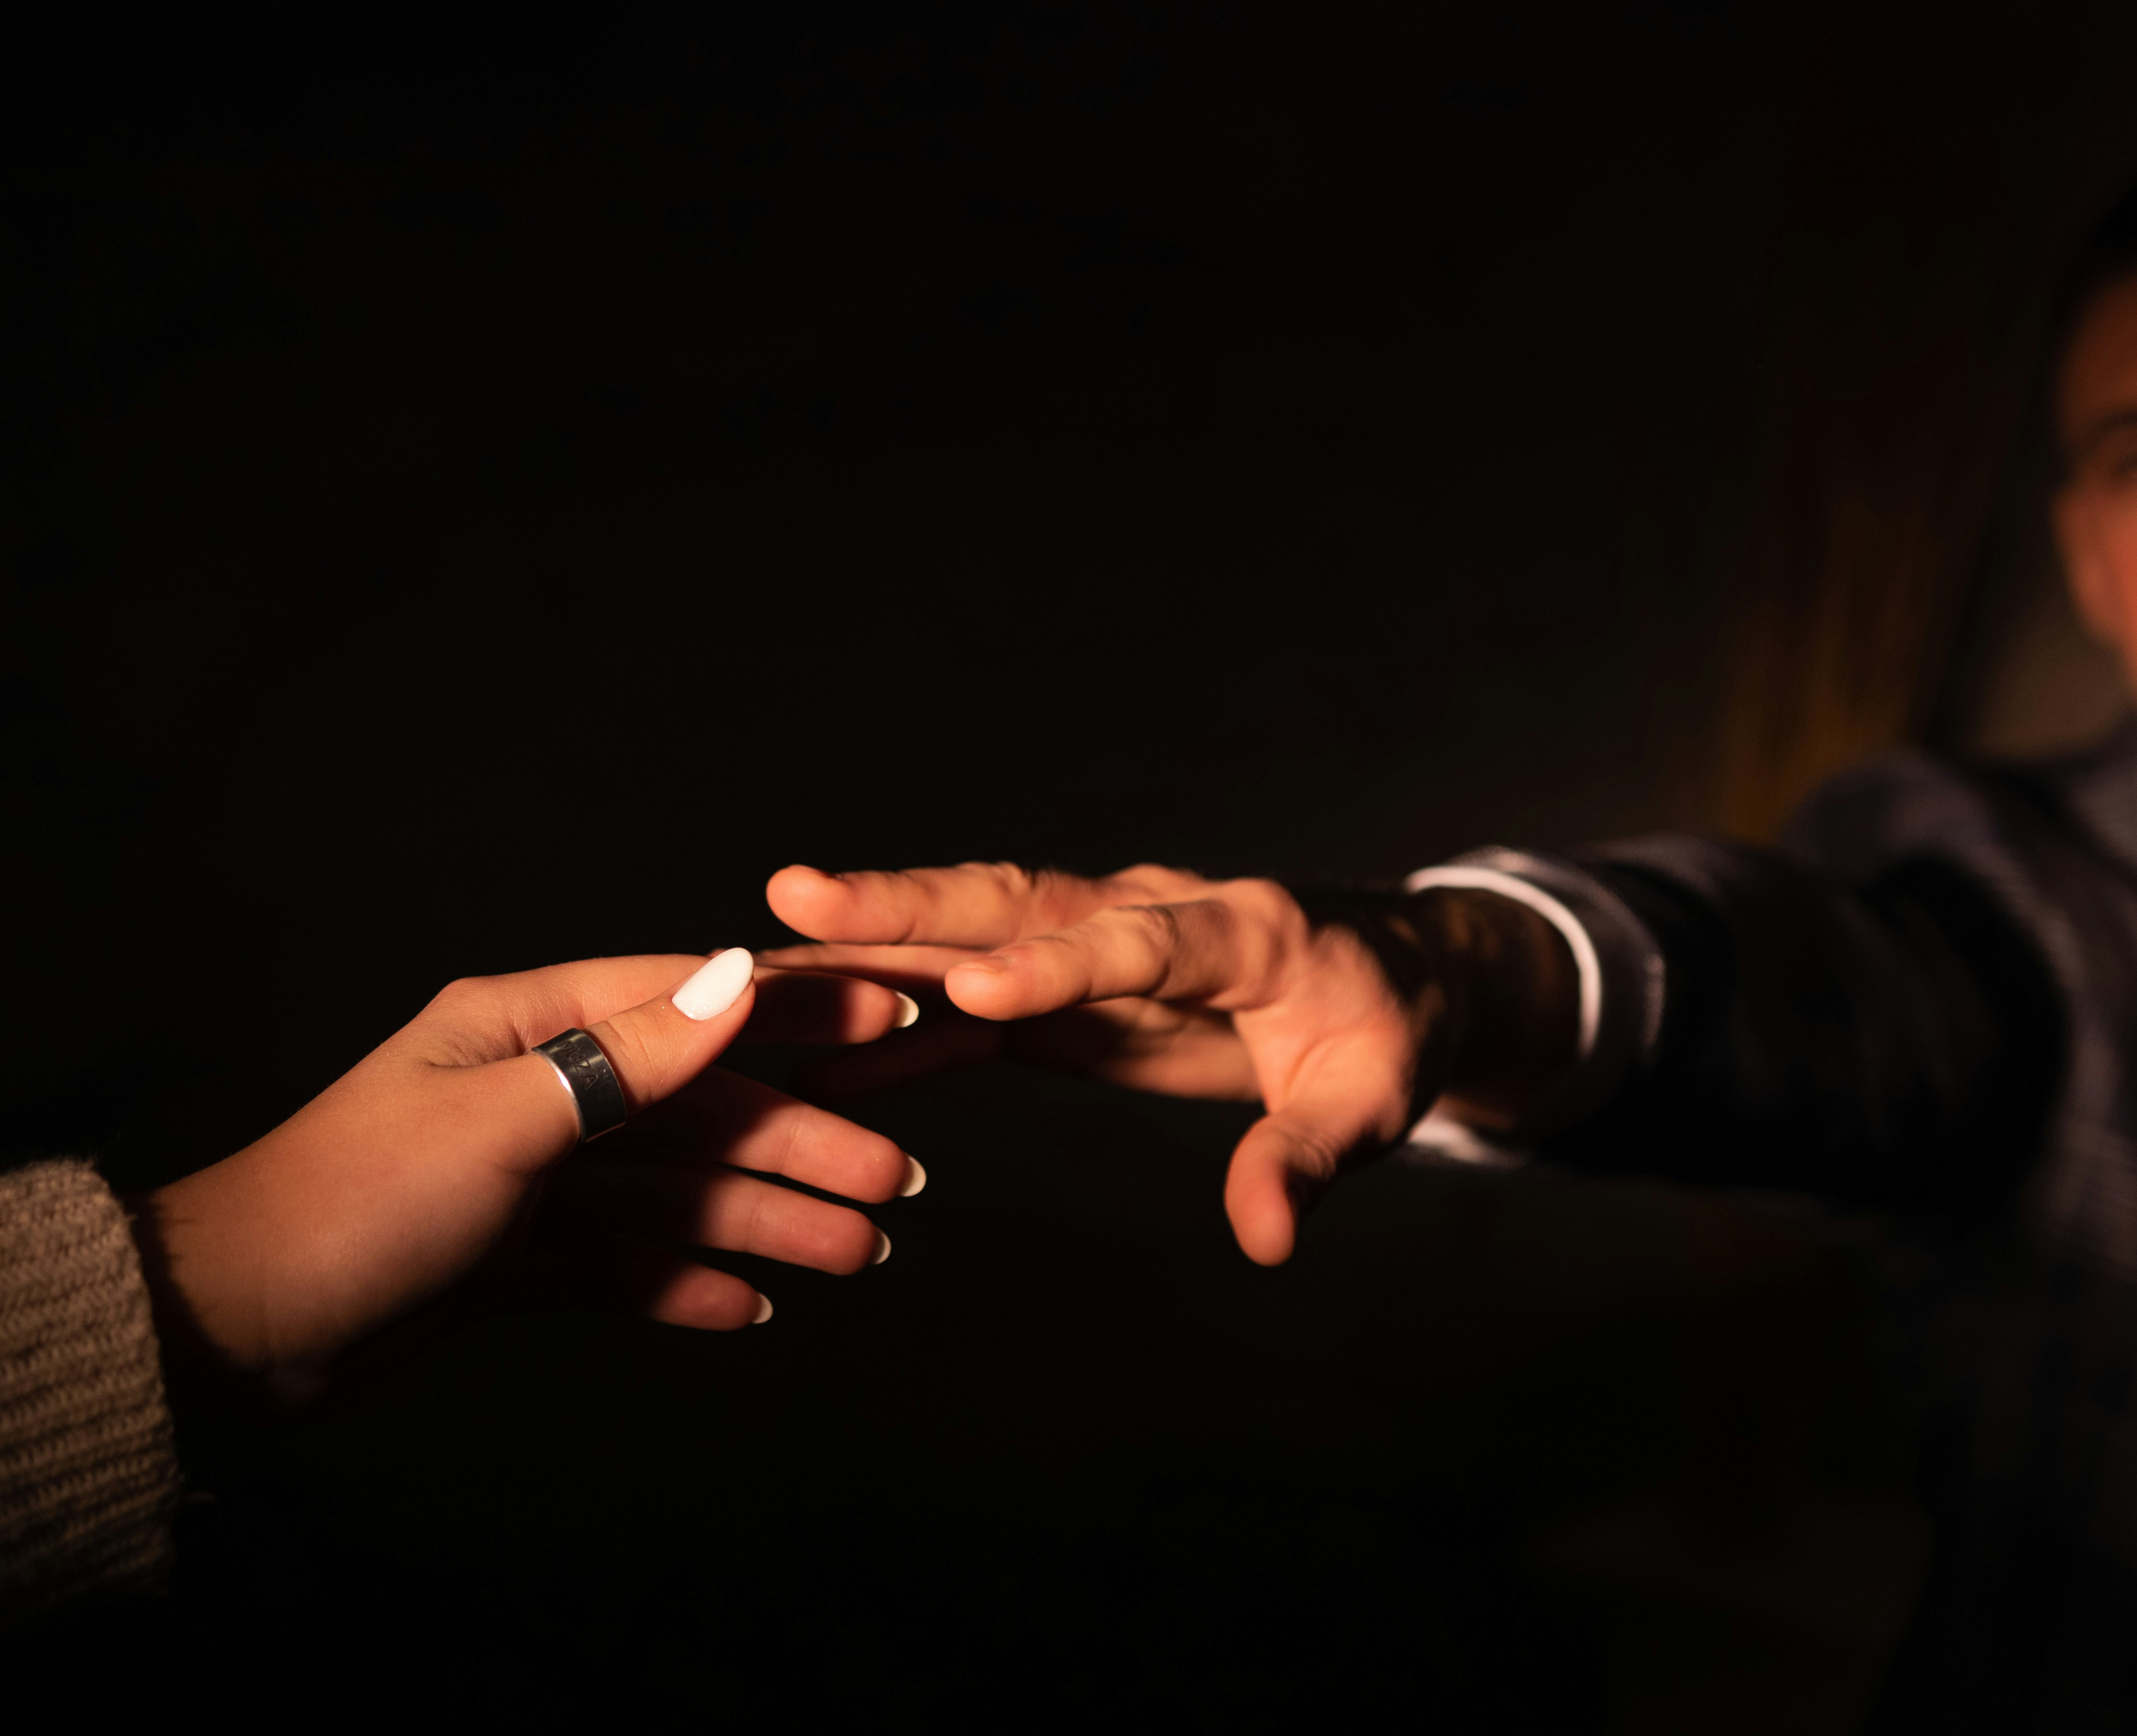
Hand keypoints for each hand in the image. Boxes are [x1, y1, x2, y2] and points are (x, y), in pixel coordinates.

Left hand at [130, 949, 922, 1409]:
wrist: (234, 1332)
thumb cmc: (352, 1205)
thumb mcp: (503, 1120)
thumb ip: (630, 1057)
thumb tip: (736, 972)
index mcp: (522, 1028)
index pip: (685, 1002)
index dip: (793, 1013)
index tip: (890, 1020)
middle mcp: (532, 1091)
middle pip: (695, 1113)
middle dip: (798, 1147)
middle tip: (894, 1187)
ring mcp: (525, 1179)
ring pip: (673, 1194)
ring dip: (762, 1223)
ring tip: (855, 1259)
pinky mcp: (511, 1261)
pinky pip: (623, 1265)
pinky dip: (684, 1284)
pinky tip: (751, 1308)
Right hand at [763, 865, 1449, 1265]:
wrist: (1385, 976)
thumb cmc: (1386, 1033)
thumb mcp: (1374, 1102)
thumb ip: (1309, 1160)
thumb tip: (1261, 1239)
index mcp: (1238, 930)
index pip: (1138, 942)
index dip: (1061, 965)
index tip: (980, 988)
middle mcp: (1145, 913)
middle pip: (1017, 902)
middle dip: (906, 904)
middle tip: (795, 898)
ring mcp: (1090, 944)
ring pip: (965, 936)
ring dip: (863, 948)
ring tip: (750, 962)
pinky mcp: (1057, 987)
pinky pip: (960, 998)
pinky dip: (886, 1016)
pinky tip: (805, 1046)